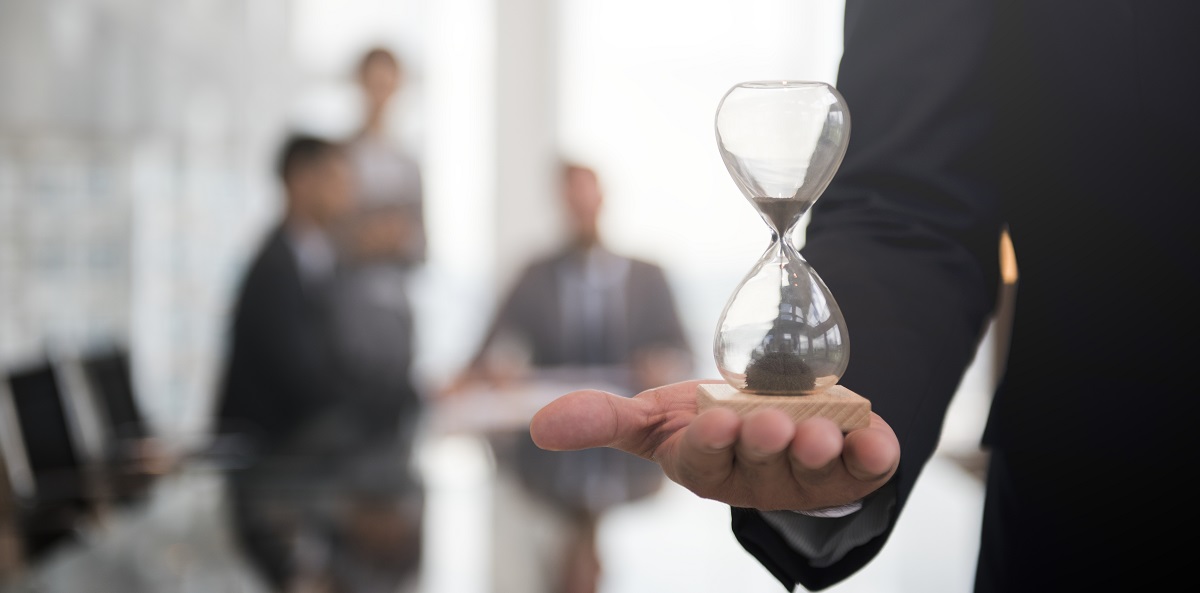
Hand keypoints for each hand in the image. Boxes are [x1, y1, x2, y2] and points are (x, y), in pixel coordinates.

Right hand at [529, 379, 898, 511]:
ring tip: (818, 429)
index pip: (705, 458)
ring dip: (818, 450)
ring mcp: (807, 477)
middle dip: (765, 443)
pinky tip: (876, 436)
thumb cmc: (708, 420)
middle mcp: (757, 478)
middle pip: (761, 465)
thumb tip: (537, 427)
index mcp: (706, 467)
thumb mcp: (655, 417)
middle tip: (769, 422)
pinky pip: (869, 468)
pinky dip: (876, 452)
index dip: (713, 442)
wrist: (777, 413)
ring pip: (814, 470)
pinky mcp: (852, 469)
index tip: (716, 418)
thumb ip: (602, 419)